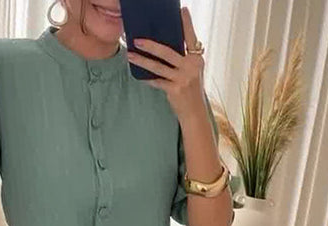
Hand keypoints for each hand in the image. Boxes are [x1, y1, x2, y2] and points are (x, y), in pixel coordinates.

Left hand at [126, 6, 205, 121]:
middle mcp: (191, 66)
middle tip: (137, 39)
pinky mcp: (175, 89)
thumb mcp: (192, 71)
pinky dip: (147, 78)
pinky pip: (157, 81)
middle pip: (168, 51)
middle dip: (150, 45)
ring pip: (159, 66)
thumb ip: (184, 58)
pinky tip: (138, 75)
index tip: (182, 10)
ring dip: (142, 61)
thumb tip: (164, 46)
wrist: (195, 112)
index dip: (187, 24)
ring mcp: (183, 78)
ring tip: (130, 55)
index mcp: (197, 59)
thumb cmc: (190, 89)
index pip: (191, 37)